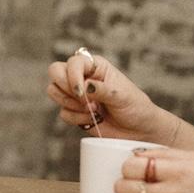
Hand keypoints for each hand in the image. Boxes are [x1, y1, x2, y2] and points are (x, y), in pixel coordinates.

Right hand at [46, 49, 172, 141]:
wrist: (139, 130)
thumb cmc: (135, 107)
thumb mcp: (121, 95)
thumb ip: (101, 89)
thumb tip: (84, 87)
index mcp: (95, 65)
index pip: (73, 62)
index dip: (72, 76)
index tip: (82, 93)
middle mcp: (83, 76)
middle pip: (55, 72)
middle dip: (66, 89)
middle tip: (84, 100)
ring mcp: (76, 94)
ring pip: (54, 91)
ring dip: (70, 104)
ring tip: (93, 110)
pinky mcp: (74, 112)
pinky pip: (62, 113)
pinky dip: (76, 118)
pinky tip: (93, 120)